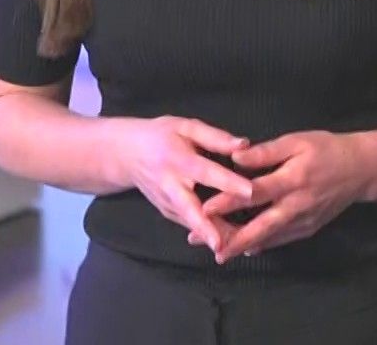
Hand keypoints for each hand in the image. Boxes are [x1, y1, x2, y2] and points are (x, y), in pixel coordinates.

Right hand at [108, 117, 256, 258]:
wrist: (126, 154)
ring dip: (212, 237)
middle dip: (207, 227)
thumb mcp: (185, 127)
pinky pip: (190, 226)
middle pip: (190, 210)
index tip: (250, 192)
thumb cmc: (161, 136)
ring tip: (238, 250)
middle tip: (222, 244)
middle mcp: (171, 186)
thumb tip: (244, 144)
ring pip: (192, 224)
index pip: (206, 172)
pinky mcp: (168, 214)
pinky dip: (208, 236)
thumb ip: (214, 137)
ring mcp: (167, 204)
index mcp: (178, 160)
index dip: (228, 182)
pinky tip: (230, 246)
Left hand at [195, 131, 373, 262]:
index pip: (256, 193)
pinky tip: (244, 248)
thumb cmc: (326, 150)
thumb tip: (235, 157)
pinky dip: (262, 245)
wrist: (360, 170)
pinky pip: (281, 240)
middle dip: (232, 238)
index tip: (205, 208)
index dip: (230, 202)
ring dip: (243, 245)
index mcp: (293, 180)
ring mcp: (303, 222)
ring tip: (218, 251)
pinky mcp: (308, 229)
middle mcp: (297, 206)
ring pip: (269, 238)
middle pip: (260, 227)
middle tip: (207, 245)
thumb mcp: (296, 142)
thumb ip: (266, 151)